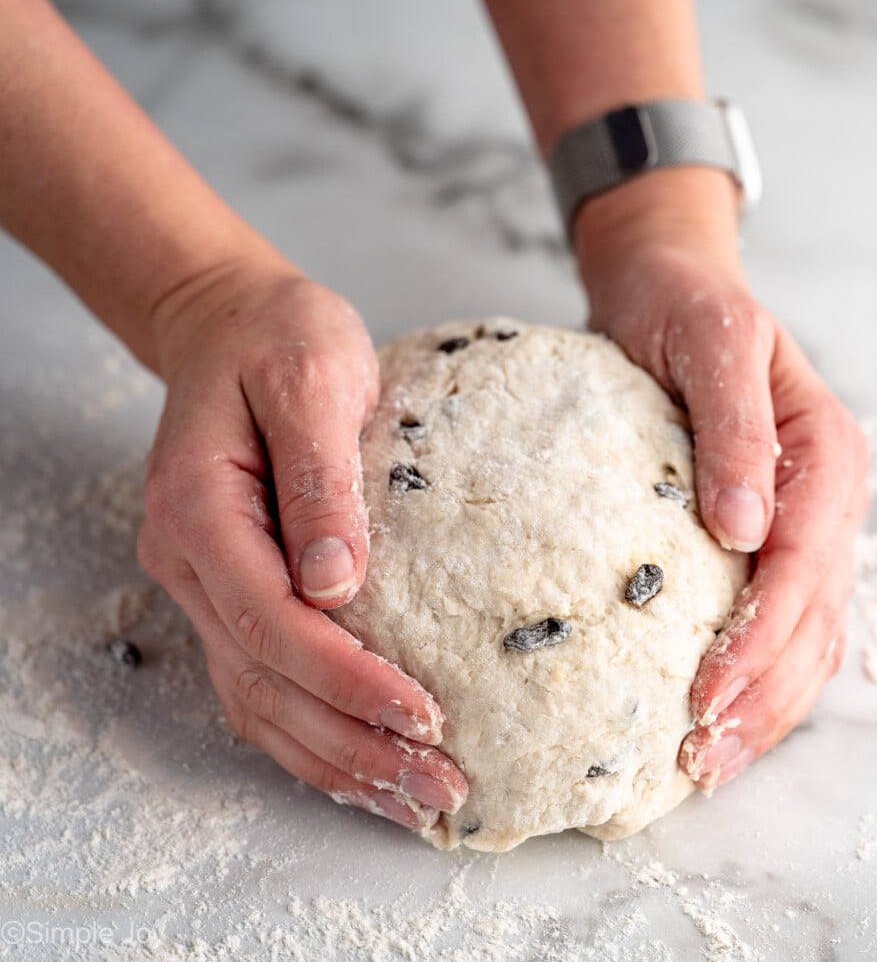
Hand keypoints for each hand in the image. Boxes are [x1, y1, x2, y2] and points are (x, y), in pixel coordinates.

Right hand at [136, 261, 467, 828]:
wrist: (231, 325)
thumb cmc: (276, 338)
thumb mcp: (313, 378)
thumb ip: (319, 476)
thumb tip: (338, 585)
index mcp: (200, 509)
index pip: (272, 622)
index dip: (344, 678)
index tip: (422, 713)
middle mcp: (190, 561)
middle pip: (264, 683)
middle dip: (354, 743)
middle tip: (441, 787)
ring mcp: (205, 584)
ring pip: (260, 702)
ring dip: (338, 757)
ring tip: (418, 796)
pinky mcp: (235, 591)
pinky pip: (264, 681)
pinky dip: (316, 732)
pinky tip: (369, 759)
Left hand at [575, 170, 869, 791]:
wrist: (666, 288)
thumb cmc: (684, 308)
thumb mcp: (712, 345)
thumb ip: (735, 430)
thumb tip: (746, 530)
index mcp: (826, 453)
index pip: (804, 565)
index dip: (759, 638)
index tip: (704, 694)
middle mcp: (824, 497)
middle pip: (812, 618)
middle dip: (761, 694)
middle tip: (700, 756)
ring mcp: (800, 522)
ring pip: (805, 636)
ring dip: (763, 705)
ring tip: (707, 761)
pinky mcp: (761, 537)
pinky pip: (777, 620)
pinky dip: (753, 674)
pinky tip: (715, 713)